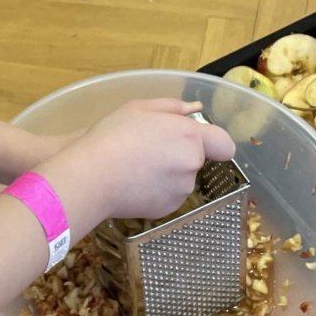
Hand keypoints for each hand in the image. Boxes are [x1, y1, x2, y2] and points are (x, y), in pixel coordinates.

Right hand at [49, 99, 235, 224]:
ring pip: (182, 179)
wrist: (92, 176)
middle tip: (149, 149)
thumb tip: (195, 108)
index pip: (224, 143)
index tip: (197, 140)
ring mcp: (181, 190)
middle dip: (180, 154)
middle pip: (197, 159)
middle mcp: (192, 164)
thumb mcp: (139, 108)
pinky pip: (169, 195)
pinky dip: (158, 190)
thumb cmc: (113, 135)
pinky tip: (135, 183)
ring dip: (168, 173)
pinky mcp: (168, 209)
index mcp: (189, 136)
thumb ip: (173, 107)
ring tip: (137, 167)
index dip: (214, 142)